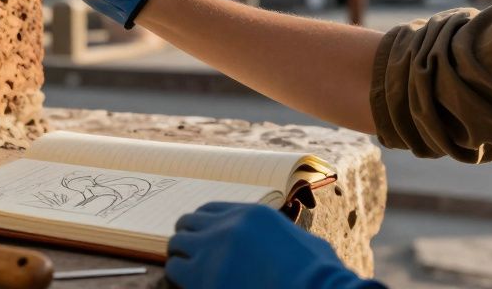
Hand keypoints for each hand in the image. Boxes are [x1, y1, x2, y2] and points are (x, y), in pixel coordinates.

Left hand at [166, 203, 381, 288]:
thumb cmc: (317, 275)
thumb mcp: (301, 243)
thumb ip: (278, 237)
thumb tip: (275, 246)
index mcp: (252, 215)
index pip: (212, 210)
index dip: (204, 225)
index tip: (202, 237)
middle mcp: (228, 225)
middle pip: (189, 222)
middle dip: (188, 237)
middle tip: (190, 254)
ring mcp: (212, 248)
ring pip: (177, 243)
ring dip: (180, 255)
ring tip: (186, 269)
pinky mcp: (201, 274)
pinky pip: (175, 269)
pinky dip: (177, 275)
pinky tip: (187, 284)